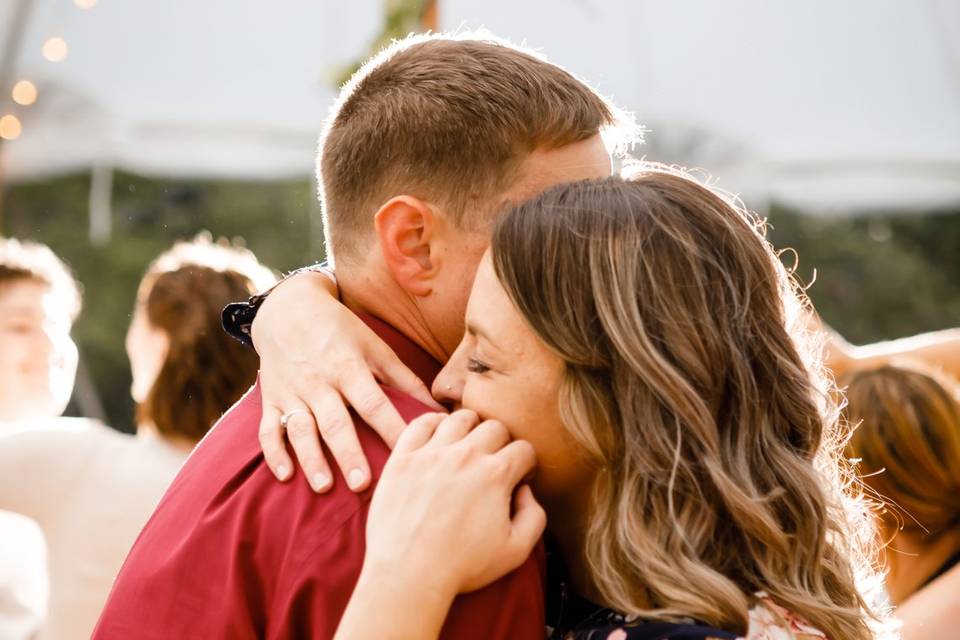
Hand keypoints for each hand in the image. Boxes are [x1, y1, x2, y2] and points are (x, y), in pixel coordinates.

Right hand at [252, 269, 442, 492]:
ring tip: (324, 486)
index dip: (391, 429)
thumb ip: (405, 379)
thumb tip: (438, 408)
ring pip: (300, 429)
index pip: (374, 404)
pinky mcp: (270, 399)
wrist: (287, 308)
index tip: (409, 455)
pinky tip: (285, 476)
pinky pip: (268, 429)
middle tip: (363, 485)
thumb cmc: (341, 330)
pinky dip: (274, 452)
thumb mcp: (375, 346)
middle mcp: (319, 381)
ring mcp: (292, 391)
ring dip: (311, 458)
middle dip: (348, 454)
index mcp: (349, 367)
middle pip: (336, 422)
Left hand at [362, 410, 545, 595]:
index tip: (517, 479)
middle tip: (493, 464)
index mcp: (496, 474)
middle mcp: (466, 455)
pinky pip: (421, 423)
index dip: (526, 465)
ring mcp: (431, 453)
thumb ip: (535, 516)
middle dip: (502, 443)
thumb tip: (525, 490)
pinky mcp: (403, 457)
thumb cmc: (462, 566)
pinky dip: (433, 424)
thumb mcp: (516, 551)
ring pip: (461, 418)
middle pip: (495, 427)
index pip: (524, 449)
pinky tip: (438, 439)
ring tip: (467, 447)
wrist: (408, 573)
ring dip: (470, 428)